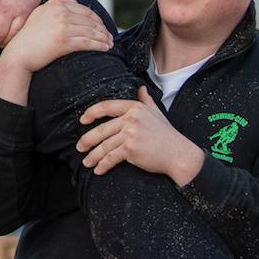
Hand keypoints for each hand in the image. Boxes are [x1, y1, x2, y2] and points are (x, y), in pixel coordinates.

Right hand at [0, 0, 111, 73]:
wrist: (18, 54)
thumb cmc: (28, 38)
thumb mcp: (40, 15)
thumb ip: (54, 6)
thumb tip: (71, 4)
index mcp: (56, 3)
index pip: (84, 9)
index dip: (97, 19)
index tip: (103, 27)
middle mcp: (60, 11)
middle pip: (90, 19)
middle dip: (102, 29)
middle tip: (110, 37)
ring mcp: (62, 25)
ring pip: (91, 31)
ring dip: (103, 38)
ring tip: (109, 44)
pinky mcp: (64, 40)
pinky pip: (88, 42)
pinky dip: (99, 45)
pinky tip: (105, 49)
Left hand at [76, 87, 203, 184]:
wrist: (178, 154)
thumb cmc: (167, 134)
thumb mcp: (156, 112)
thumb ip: (146, 100)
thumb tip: (141, 88)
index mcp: (135, 108)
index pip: (107, 106)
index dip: (92, 113)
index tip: (83, 120)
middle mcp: (131, 119)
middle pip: (102, 129)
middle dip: (87, 140)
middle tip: (80, 148)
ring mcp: (130, 134)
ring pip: (104, 146)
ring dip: (93, 156)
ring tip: (87, 163)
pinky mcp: (130, 149)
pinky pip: (111, 157)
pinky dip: (103, 165)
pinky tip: (98, 170)